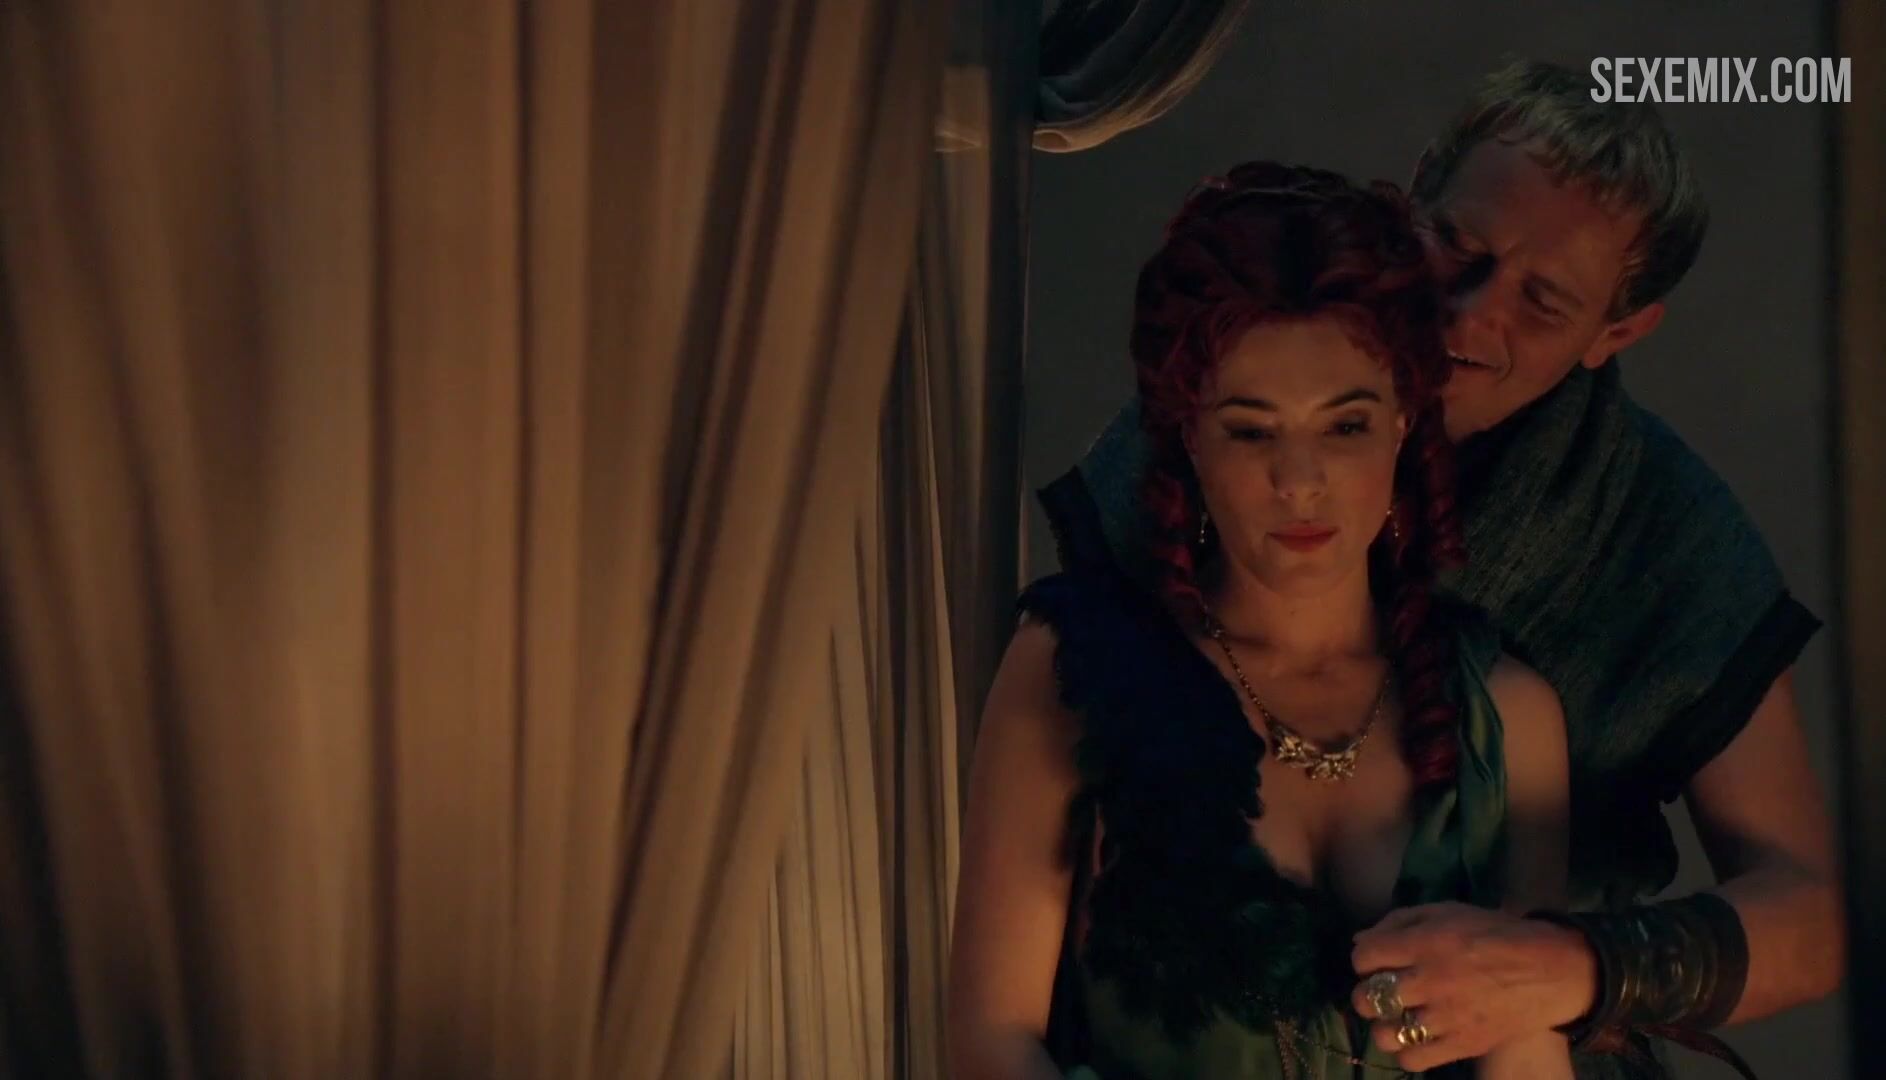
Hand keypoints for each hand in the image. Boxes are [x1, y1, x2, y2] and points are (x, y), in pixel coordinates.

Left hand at [1348, 902, 1596, 1069]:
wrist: (1550, 971)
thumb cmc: (1494, 934)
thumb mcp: (1447, 911)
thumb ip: (1399, 921)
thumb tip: (1359, 940)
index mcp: (1425, 943)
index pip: (1364, 957)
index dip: (1364, 960)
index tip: (1376, 962)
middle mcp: (1431, 980)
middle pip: (1368, 998)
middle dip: (1366, 995)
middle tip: (1382, 993)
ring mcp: (1446, 1016)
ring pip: (1385, 1034)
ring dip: (1384, 1027)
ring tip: (1398, 1018)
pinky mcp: (1463, 1044)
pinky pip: (1413, 1060)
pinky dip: (1407, 1051)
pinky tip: (1416, 1038)